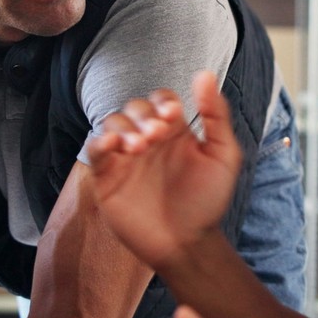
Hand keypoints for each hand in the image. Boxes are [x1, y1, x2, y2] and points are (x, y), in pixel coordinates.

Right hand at [81, 71, 242, 270]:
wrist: (187, 243)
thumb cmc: (207, 202)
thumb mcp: (222, 156)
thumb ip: (216, 115)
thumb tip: (205, 74)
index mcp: (175, 132)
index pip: (161, 99)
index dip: (163, 101)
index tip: (172, 116)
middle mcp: (148, 140)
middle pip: (134, 106)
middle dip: (143, 114)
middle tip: (155, 135)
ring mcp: (126, 158)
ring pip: (112, 122)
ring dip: (124, 127)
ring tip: (139, 146)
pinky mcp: (107, 177)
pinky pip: (94, 149)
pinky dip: (100, 142)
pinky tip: (115, 146)